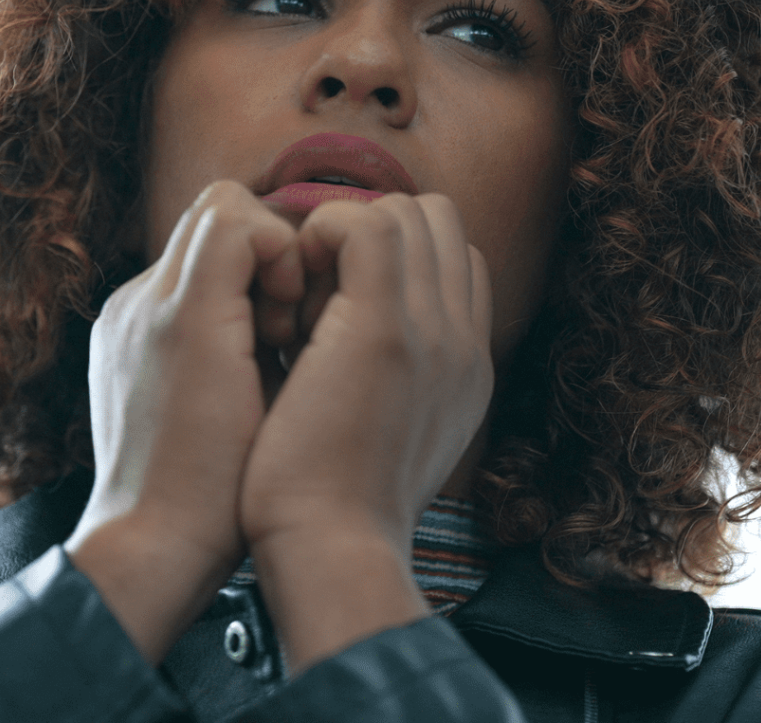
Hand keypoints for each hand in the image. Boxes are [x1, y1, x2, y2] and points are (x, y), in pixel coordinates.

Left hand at [66, 180, 304, 580]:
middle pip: (216, 225)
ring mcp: (126, 325)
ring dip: (242, 289)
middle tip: (278, 330)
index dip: (277, 244)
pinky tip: (232, 369)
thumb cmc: (217, 478)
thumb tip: (270, 240)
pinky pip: (180, 297)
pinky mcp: (124, 347)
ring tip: (260, 352)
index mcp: (173, 305)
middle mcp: (137, 302)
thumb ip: (249, 277)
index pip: (230, 207)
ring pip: (202, 262)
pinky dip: (214, 314)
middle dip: (262, 264)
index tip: (288, 311)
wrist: (156, 546)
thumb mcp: (254, 375)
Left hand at [240, 192, 494, 555]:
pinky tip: (293, 291)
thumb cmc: (335, 495)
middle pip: (437, 220)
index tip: (336, 296)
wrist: (330, 549)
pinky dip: (322, 234)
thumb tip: (363, 334)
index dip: (392, 256)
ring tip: (306, 298)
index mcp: (466, 360)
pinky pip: (366, 225)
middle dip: (370, 232)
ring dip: (344, 234)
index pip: (453, 258)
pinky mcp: (387, 327)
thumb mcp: (391, 431)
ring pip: (408, 211)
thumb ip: (403, 377)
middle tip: (318, 291)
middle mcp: (464, 337)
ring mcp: (434, 328)